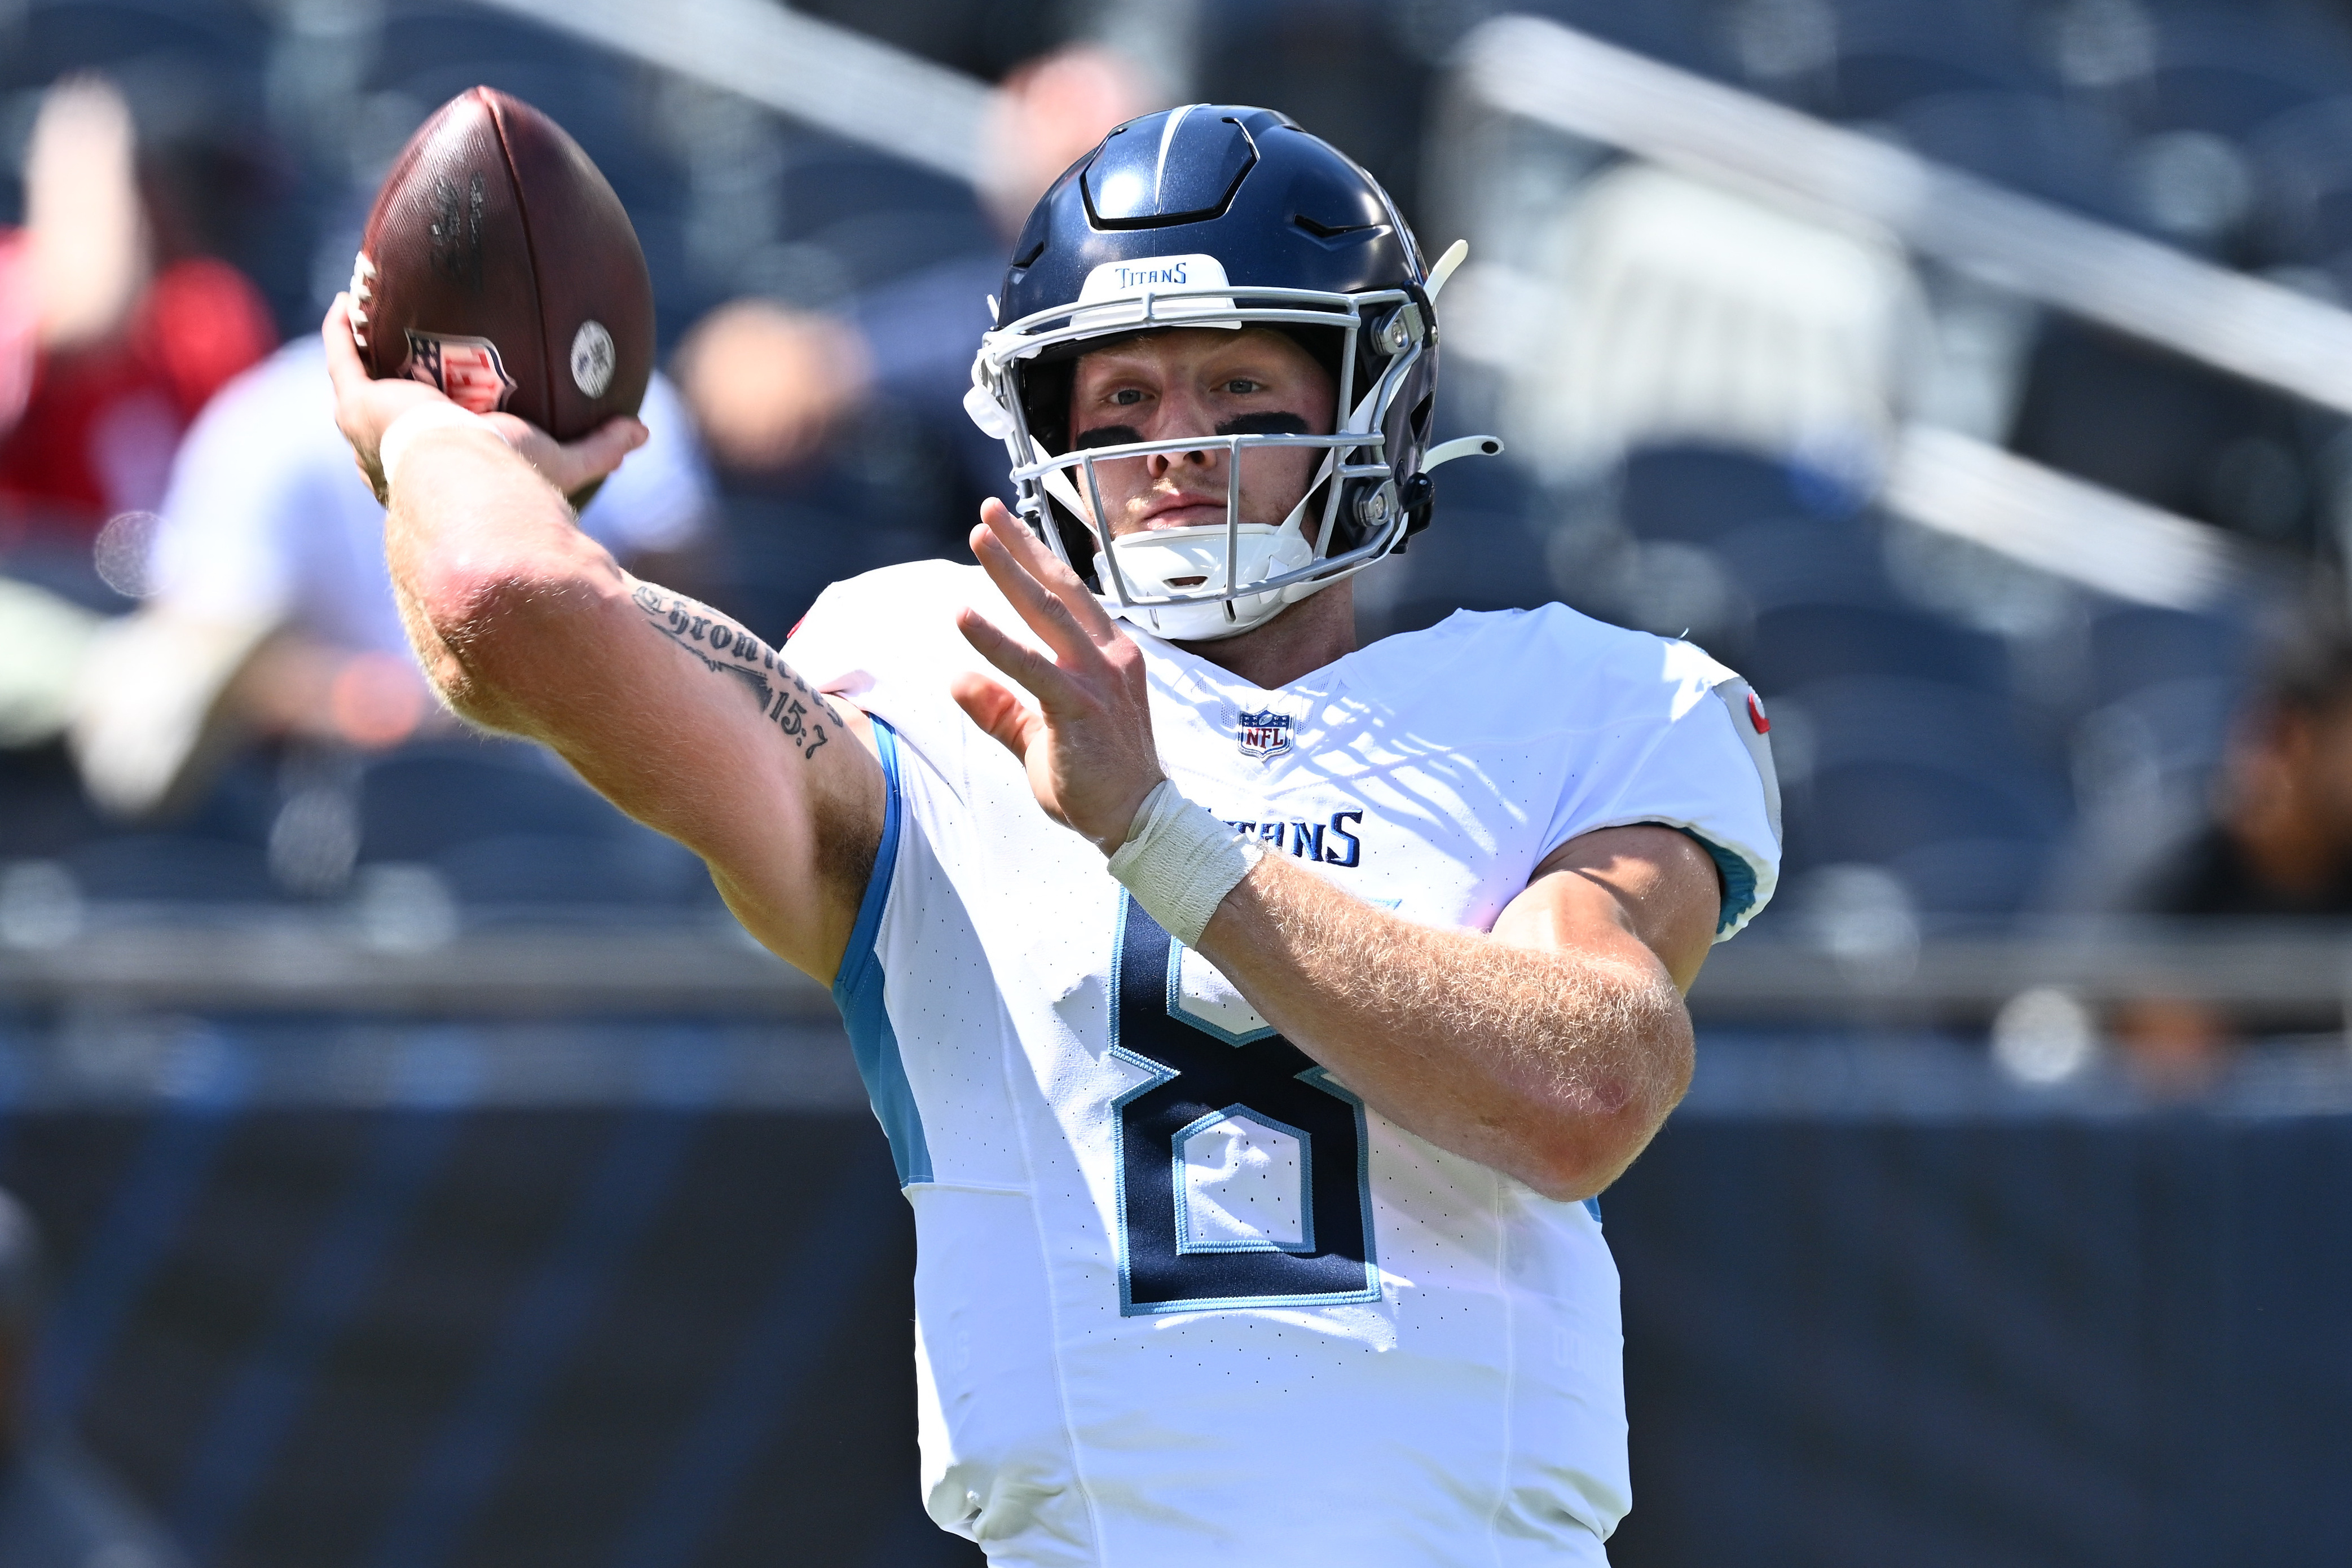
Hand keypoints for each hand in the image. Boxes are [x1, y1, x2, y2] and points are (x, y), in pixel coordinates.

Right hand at [321, 295, 645, 504]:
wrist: (465, 480)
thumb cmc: (512, 480)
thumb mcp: (562, 460)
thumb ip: (601, 448)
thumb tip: (642, 432)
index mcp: (434, 480)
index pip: (429, 456)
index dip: (431, 429)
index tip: (443, 402)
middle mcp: (391, 459)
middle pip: (384, 422)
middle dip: (388, 389)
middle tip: (402, 354)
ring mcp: (366, 431)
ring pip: (354, 382)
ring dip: (357, 350)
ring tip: (364, 316)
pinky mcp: (356, 402)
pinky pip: (341, 356)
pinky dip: (342, 329)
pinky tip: (349, 299)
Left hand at [952, 498, 1164, 852]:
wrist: (1137, 823)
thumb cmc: (1095, 781)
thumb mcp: (1038, 737)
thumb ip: (1000, 707)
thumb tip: (957, 679)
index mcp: (1108, 657)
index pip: (1069, 596)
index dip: (1037, 558)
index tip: (1006, 528)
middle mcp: (1108, 658)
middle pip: (1060, 588)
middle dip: (1022, 546)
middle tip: (989, 511)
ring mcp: (1097, 680)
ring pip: (1047, 612)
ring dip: (1010, 572)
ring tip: (979, 538)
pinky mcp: (1079, 708)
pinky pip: (1031, 666)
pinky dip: (994, 640)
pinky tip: (962, 616)